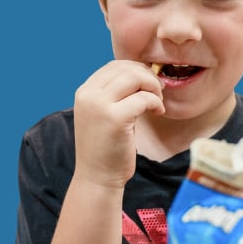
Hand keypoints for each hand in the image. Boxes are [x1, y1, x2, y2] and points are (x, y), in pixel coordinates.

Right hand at [72, 60, 163, 188]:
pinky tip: (158, 112)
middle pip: (125, 69)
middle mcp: (88, 95)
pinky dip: (155, 102)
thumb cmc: (105, 148)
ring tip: (158, 102)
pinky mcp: (115, 118)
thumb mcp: (103, 115)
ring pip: (135, 78)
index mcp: (84, 92)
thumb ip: (114, 95)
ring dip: (153, 87)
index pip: (113, 66)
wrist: (97, 177)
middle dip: (147, 76)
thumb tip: (140, 74)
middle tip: (158, 92)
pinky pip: (144, 98)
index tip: (148, 83)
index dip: (136, 69)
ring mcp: (99, 106)